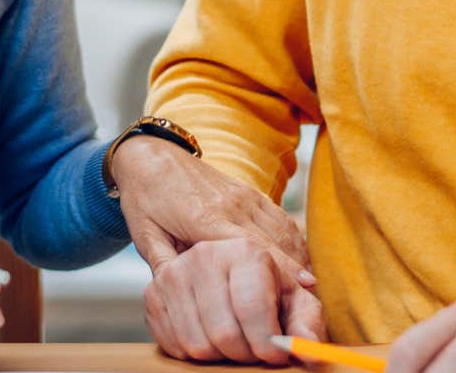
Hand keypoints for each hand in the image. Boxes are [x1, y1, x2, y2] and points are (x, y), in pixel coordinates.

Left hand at [111, 135, 313, 282]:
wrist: (150, 155)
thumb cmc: (144, 198)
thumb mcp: (146, 236)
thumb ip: (166, 267)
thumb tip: (181, 301)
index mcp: (204, 217)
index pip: (249, 247)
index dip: (278, 267)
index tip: (302, 287)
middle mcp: (232, 204)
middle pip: (273, 241)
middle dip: (295, 271)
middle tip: (311, 300)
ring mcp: (244, 196)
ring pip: (282, 230)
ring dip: (298, 260)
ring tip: (308, 290)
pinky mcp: (250, 192)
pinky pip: (280, 218)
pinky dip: (293, 242)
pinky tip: (299, 264)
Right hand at [143, 237, 325, 364]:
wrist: (224, 271)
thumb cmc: (266, 288)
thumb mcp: (292, 299)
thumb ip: (306, 324)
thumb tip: (311, 352)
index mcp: (244, 249)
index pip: (253, 309)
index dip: (267, 343)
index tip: (275, 355)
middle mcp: (204, 255)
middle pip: (225, 334)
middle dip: (245, 353)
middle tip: (253, 349)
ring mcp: (174, 275)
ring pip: (198, 345)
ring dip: (219, 355)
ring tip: (233, 339)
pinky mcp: (153, 294)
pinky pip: (174, 346)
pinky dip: (194, 353)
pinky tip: (209, 335)